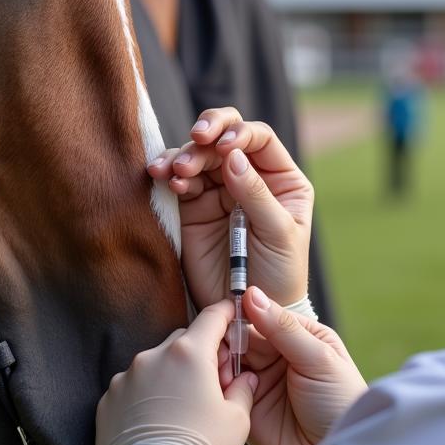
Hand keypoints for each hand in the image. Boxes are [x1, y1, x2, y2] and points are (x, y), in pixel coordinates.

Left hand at [95, 300, 257, 444]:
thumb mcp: (237, 421)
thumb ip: (243, 390)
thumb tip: (245, 378)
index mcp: (188, 354)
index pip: (211, 317)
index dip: (225, 315)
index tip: (232, 316)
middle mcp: (153, 356)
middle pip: (183, 340)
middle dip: (200, 354)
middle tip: (214, 383)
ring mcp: (126, 377)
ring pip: (156, 364)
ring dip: (171, 376)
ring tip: (182, 410)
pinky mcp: (108, 399)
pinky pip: (134, 387)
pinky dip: (146, 396)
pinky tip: (157, 422)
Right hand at [147, 108, 313, 309]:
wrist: (250, 313)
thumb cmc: (278, 274)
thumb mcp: (278, 233)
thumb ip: (256, 195)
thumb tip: (231, 156)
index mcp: (280, 178)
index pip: (258, 138)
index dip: (239, 134)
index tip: (223, 148)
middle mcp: (249, 177)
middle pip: (224, 137)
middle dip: (208, 132)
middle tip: (195, 140)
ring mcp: (219, 191)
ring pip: (197, 155)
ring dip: (183, 155)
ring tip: (174, 172)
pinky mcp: (193, 208)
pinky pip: (178, 181)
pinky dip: (168, 174)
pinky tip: (164, 179)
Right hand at [218, 288, 366, 444]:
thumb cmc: (339, 404)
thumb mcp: (319, 359)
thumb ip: (284, 328)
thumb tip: (252, 294)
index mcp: (301, 338)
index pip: (266, 317)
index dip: (246, 315)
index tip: (226, 313)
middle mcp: (279, 357)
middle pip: (244, 337)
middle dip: (229, 339)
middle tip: (219, 344)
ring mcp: (261, 381)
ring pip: (230, 360)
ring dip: (221, 360)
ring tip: (218, 365)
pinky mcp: (246, 406)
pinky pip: (226, 387)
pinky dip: (218, 383)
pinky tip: (218, 383)